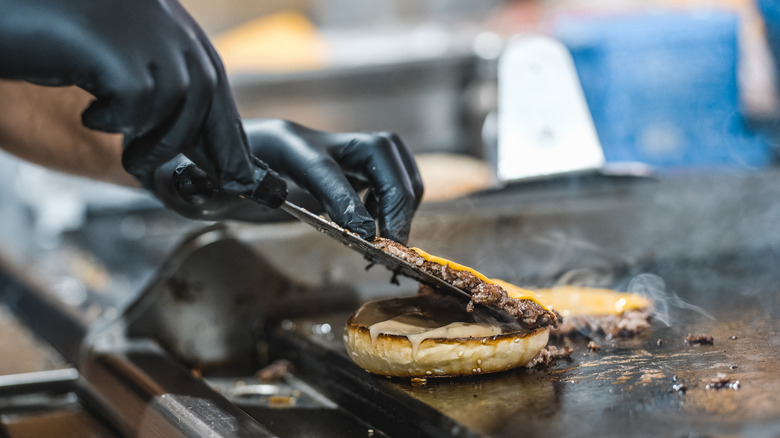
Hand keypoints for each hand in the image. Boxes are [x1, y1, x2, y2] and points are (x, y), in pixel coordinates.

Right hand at [0, 0, 260, 197]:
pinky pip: (139, 102)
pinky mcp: (114, 44)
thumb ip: (154, 85)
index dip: (228, 128)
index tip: (240, 171)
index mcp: (164, 16)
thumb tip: (197, 143)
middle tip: (201, 178)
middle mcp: (160, 15)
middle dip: (207, 143)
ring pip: (178, 100)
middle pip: (205, 89)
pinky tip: (91, 112)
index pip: (210, 76)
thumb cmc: (44, 36)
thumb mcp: (111, 61)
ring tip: (129, 153)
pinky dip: (116, 119)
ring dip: (155, 140)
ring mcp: (139, 25)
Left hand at [153, 120, 422, 243]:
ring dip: (404, 197)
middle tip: (393, 241)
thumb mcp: (202, 184)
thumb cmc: (207, 173)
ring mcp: (335, 150)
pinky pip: (388, 173)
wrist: (215, 156)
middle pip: (378, 148)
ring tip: (392, 238)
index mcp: (280, 144)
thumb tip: (220, 186)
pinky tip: (376, 228)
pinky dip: (397, 199)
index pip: (322, 166)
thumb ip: (210, 186)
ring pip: (390, 157)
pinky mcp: (345, 167)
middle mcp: (315, 141)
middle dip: (396, 194)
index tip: (366, 238)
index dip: (347, 200)